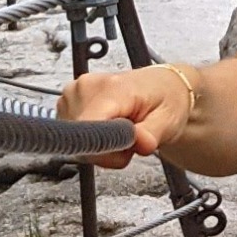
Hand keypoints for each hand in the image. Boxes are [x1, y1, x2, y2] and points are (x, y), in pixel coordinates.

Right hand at [58, 63, 197, 157]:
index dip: (105, 150)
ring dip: (99, 145)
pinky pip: (75, 134)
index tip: (125, 150)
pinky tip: (108, 127)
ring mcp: (74, 93)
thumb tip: (140, 143)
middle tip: (130, 140)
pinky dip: (91, 138)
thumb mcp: (168, 120)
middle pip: (82, 139)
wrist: (162, 85)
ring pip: (77, 140)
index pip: (89, 129)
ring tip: (121, 131)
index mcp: (111, 88)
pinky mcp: (68, 101)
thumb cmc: (165, 99)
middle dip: (106, 150)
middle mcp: (86, 87)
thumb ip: (152, 134)